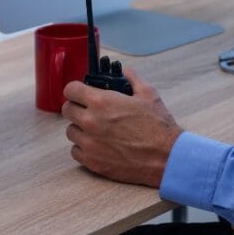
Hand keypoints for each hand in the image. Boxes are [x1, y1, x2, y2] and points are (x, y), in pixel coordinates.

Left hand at [62, 69, 181, 187]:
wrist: (166, 157)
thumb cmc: (158, 127)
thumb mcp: (149, 95)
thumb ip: (133, 79)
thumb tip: (126, 72)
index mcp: (102, 102)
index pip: (71, 90)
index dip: (76, 89)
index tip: (80, 92)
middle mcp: (91, 122)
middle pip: (67, 109)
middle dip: (76, 106)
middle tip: (88, 109)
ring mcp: (90, 144)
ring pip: (71, 131)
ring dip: (80, 128)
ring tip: (96, 129)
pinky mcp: (92, 162)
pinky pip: (76, 151)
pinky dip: (84, 147)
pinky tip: (98, 144)